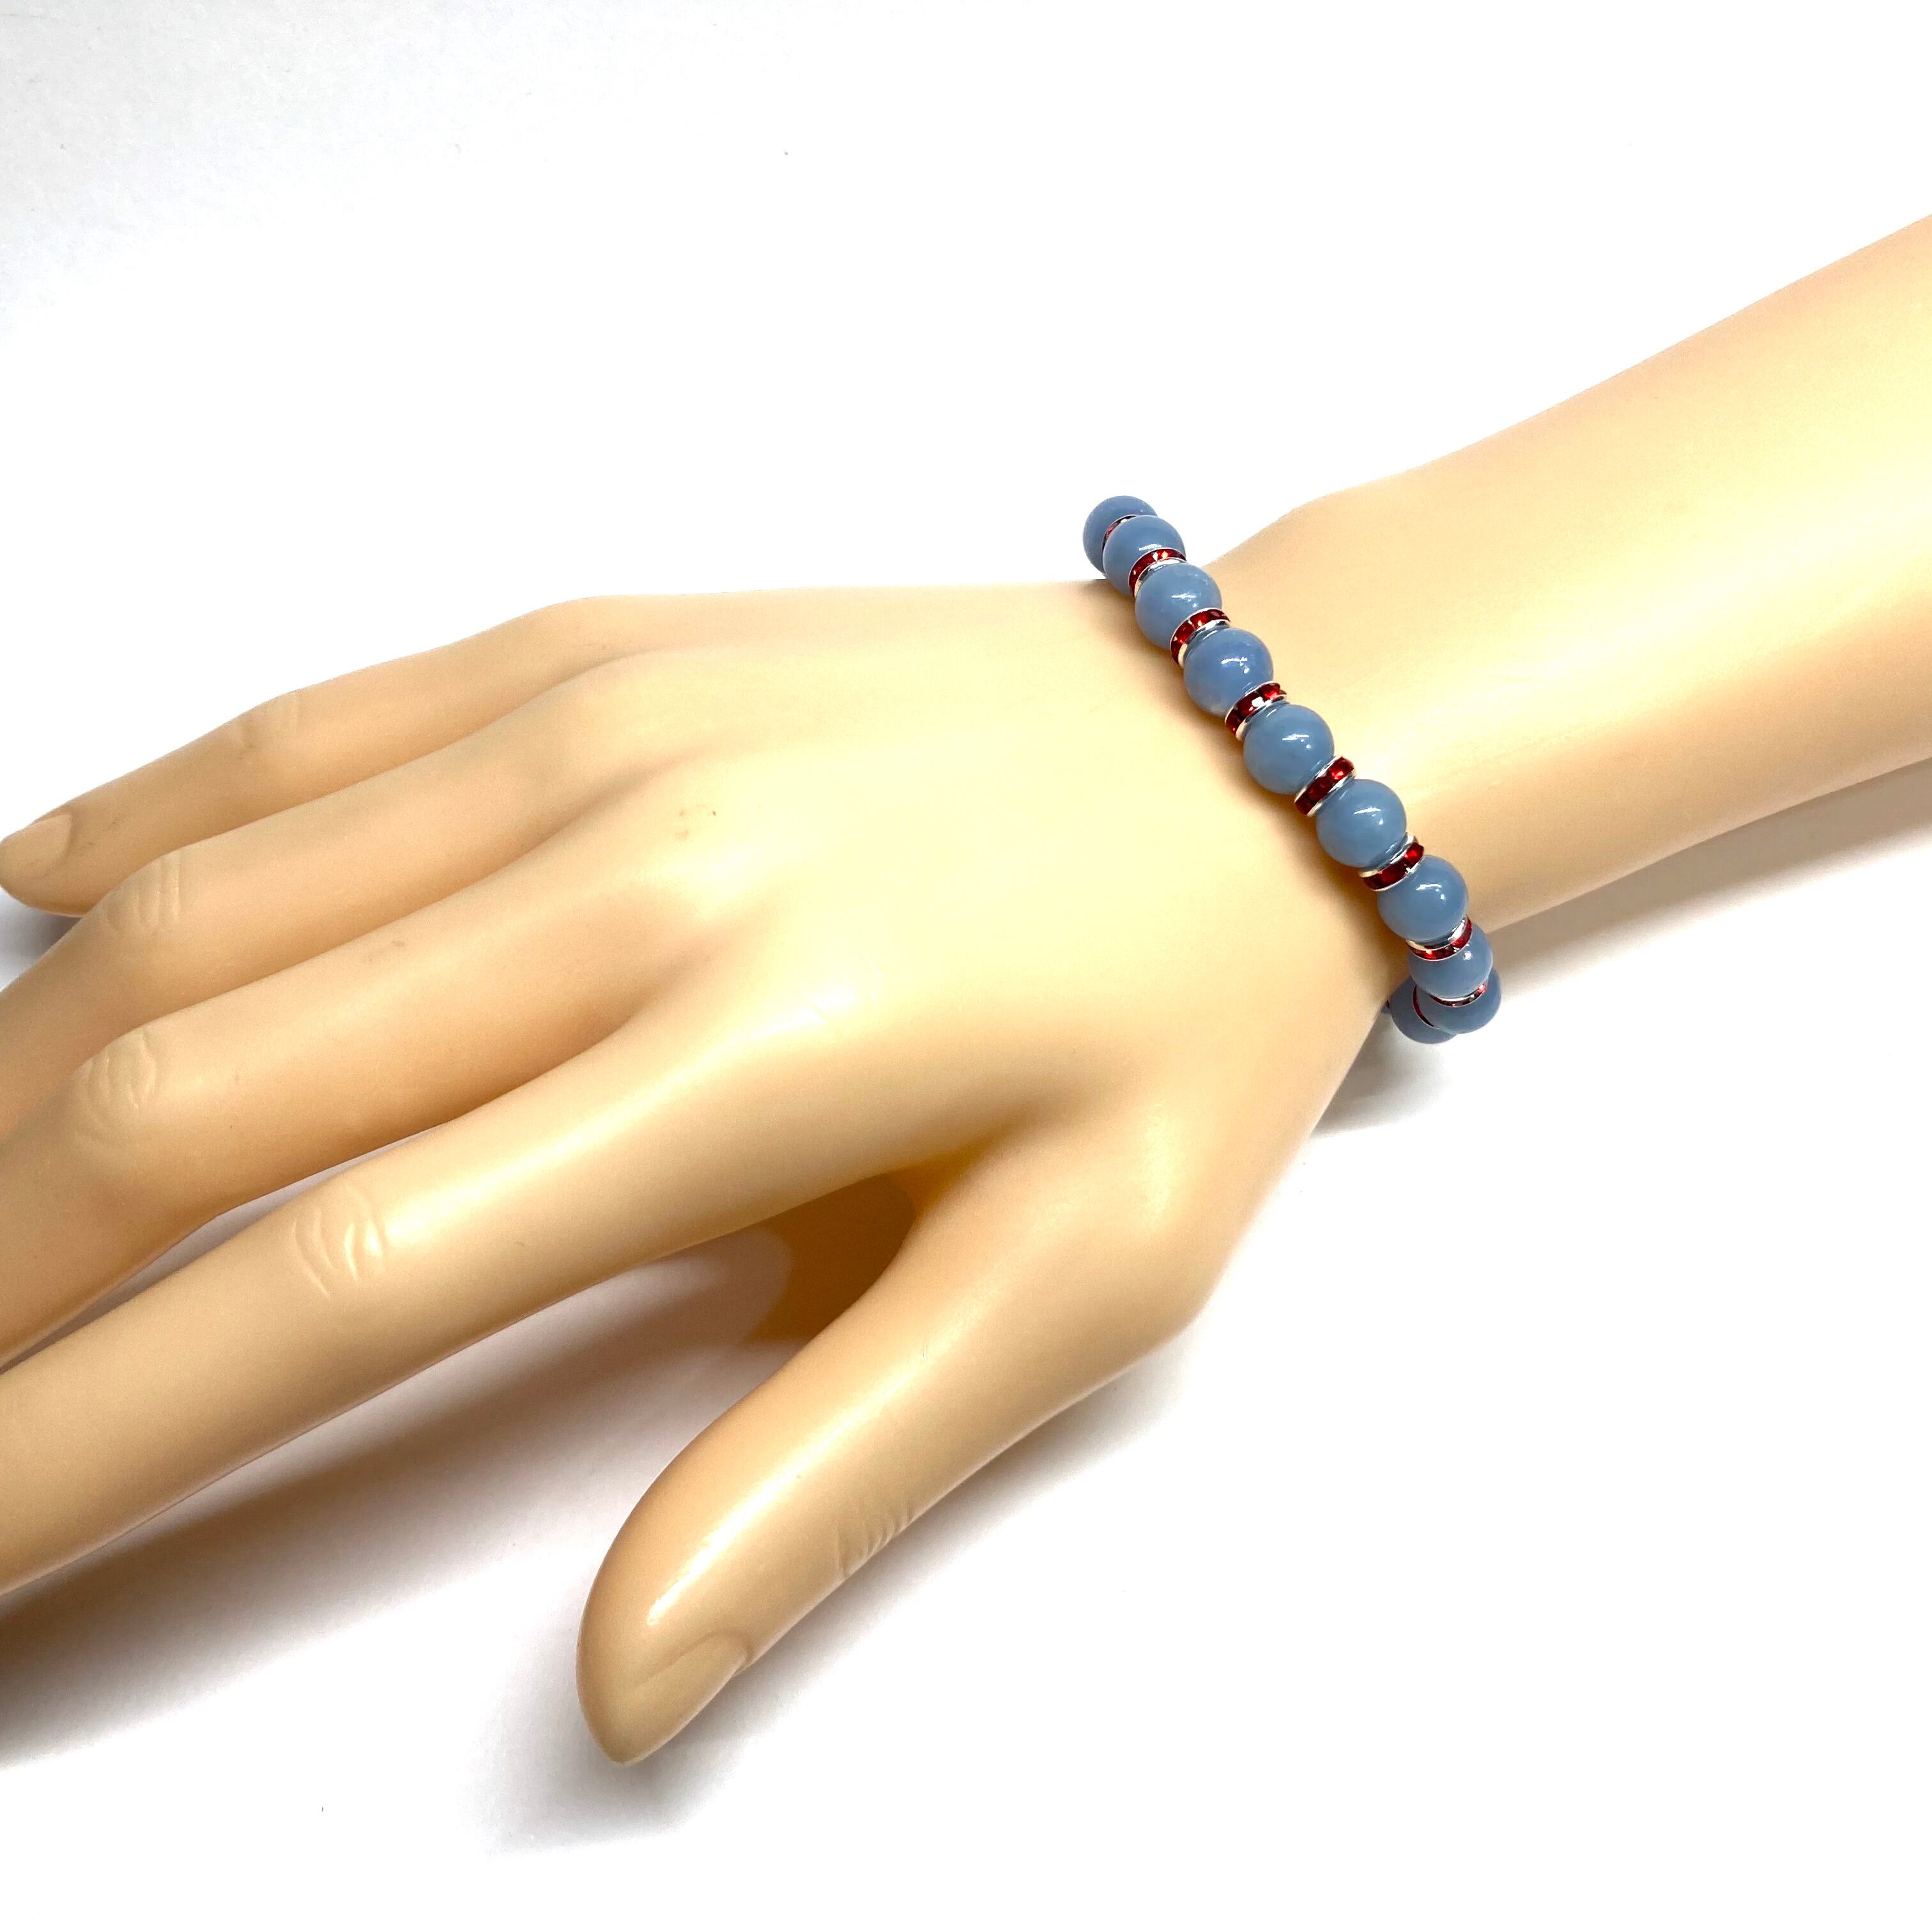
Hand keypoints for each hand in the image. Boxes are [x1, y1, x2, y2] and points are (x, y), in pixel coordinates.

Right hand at [0, 576, 1396, 1759]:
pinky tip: (31, 917)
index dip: (84, 1437)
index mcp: (754, 1056)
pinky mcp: (585, 644)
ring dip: (16, 1082)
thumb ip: (825, 1477)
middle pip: (186, 1093)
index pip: (331, 1283)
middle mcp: (625, 867)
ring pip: (191, 913)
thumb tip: (622, 1682)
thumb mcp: (1079, 1282)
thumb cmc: (1192, 1011)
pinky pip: (290, 735)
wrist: (1272, 729)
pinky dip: (127, 838)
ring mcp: (588, 727)